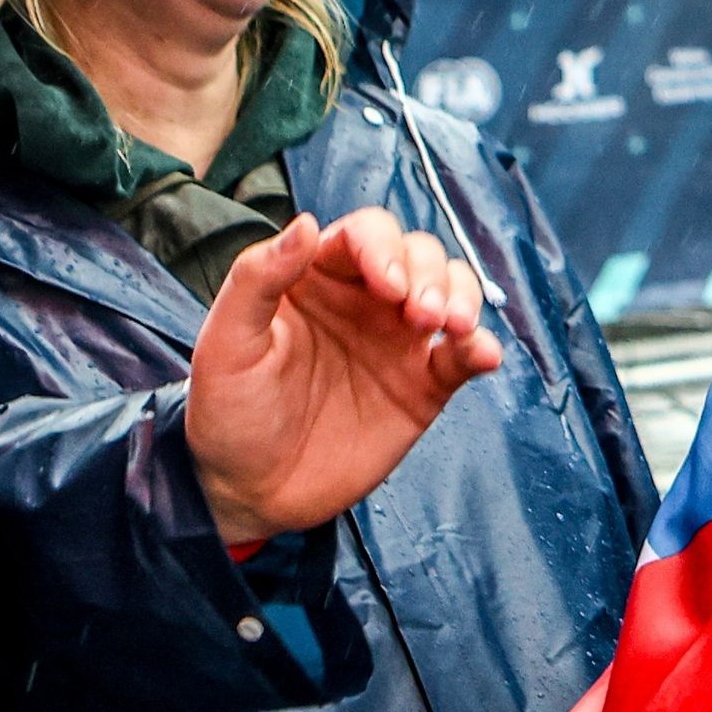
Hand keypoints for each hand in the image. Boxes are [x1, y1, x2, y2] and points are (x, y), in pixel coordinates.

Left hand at [187, 207, 502, 545]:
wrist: (251, 490)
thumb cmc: (229, 412)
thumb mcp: (228, 342)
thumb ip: (258, 278)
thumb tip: (306, 221)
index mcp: (315, 278)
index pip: (364, 235)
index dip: (384, 248)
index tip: (389, 286)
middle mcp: (364, 301)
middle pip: (419, 255)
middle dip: (431, 275)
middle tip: (422, 316)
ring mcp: (398, 342)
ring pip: (451, 292)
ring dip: (463, 298)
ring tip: (453, 329)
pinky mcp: (424, 386)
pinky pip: (464, 356)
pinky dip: (482, 348)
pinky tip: (482, 355)